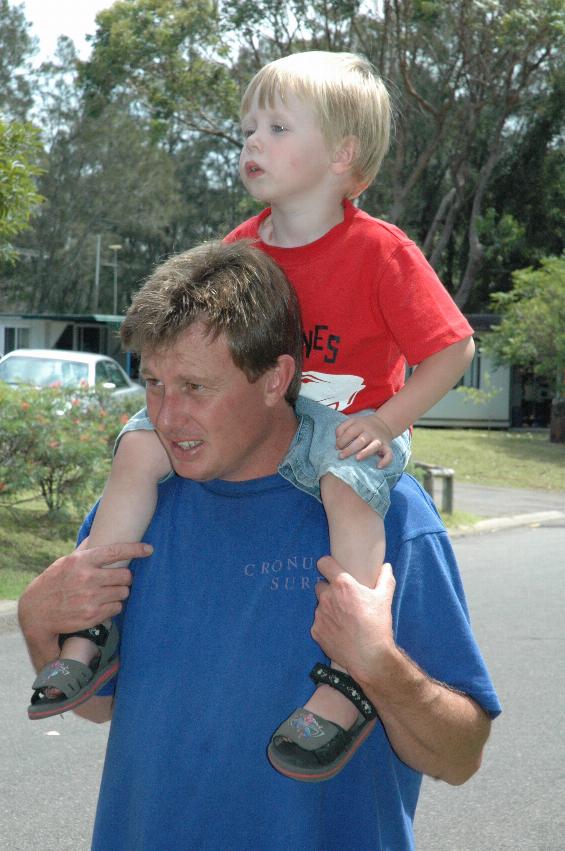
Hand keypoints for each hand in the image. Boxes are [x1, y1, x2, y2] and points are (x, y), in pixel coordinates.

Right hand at [18, 539, 152, 639]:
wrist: (36, 612)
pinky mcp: (93, 615)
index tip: (149, 549)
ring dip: (119, 593)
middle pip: (125, 576)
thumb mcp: (66, 562)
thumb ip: (85, 549)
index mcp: (82, 561)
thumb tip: (98, 532)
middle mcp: (87, 578)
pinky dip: (113, 606)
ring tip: (107, 592)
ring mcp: (91, 598)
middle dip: (125, 578)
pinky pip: (117, 608)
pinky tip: (102, 604)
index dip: (135, 549)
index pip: (115, 552)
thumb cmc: (53, 582)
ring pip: (123, 593)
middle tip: (118, 580)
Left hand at [311, 556, 395, 684]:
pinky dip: (326, 626)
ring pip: (320, 605)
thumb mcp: (384, 598)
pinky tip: (339, 633)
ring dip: (328, 608)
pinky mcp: (315, 631)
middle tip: (343, 600)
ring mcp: (319, 615)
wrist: (369, 656)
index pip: (323, 563)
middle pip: (320, 585)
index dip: (327, 565)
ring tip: (343, 620)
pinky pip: (319, 623)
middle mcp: (327, 597)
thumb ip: (385, 578)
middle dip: (329, 590)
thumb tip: (386, 566)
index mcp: (342, 585)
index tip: (332, 570)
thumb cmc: (377, 624)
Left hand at [335, 412, 393, 466]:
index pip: (350, 432)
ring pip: (374, 446)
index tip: (337, 448)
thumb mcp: (351, 422)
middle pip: (361, 440)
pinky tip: (378, 466)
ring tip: (357, 458)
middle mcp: (370, 432)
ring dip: (366, 452)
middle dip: (350, 449)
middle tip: (341, 456)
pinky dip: (386, 460)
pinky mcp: (387, 447)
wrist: (383, 423)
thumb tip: (337, 441)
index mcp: (360, 425)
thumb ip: (342, 428)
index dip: (342, 440)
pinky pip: (389, 454)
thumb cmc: (362, 426)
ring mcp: (379, 440)